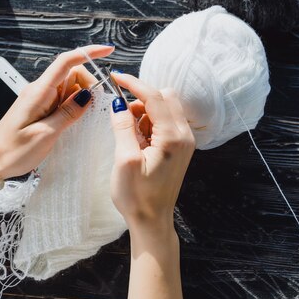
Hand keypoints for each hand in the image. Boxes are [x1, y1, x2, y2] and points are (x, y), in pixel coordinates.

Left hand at [0, 45, 113, 178]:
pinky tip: (75, 122)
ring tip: (84, 121)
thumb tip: (88, 96)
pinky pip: (61, 101)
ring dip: (81, 99)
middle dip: (89, 85)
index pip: (66, 62)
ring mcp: (38, 99)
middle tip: (96, 109)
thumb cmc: (13, 151)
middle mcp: (39, 91)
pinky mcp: (39, 109)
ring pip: (68, 88)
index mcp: (39, 92)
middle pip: (72, 74)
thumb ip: (68, 113)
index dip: (89, 53)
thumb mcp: (46, 134)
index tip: (108, 50)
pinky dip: (72, 107)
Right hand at [109, 76, 192, 298]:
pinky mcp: (179, 148)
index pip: (155, 96)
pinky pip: (165, 122)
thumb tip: (118, 104)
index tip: (114, 77)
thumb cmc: (137, 196)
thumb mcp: (124, 160)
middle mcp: (184, 135)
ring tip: (128, 134)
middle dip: (141, 98)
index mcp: (173, 136)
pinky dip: (149, 122)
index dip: (133, 83)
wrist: (152, 221)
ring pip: (165, 108)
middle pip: (165, 97)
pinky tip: (136, 140)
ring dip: (144, 111)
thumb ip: (123, 127)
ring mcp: (183, 141)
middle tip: (121, 115)